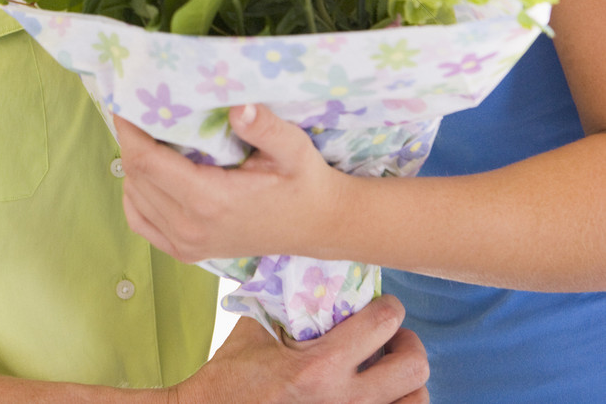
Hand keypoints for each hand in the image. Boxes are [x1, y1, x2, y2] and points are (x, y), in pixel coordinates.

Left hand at [116, 103, 348, 262]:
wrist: (317, 226)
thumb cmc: (304, 181)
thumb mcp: (293, 148)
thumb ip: (265, 127)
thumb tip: (238, 105)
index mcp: (210, 201)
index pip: (145, 162)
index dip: (128, 129)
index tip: (125, 99)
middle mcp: (190, 227)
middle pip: (135, 176)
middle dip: (130, 138)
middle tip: (139, 106)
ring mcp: (186, 244)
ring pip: (133, 196)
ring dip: (134, 162)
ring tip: (149, 133)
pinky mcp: (186, 252)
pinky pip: (141, 220)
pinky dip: (136, 193)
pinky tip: (152, 172)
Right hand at [175, 298, 428, 403]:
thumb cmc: (232, 377)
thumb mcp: (256, 329)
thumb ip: (285, 296)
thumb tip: (304, 259)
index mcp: (320, 366)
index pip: (384, 322)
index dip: (389, 305)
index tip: (382, 304)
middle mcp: (344, 401)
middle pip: (414, 366)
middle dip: (407, 343)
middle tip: (391, 338)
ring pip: (417, 401)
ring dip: (407, 382)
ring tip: (387, 369)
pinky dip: (395, 403)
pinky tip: (377, 394)